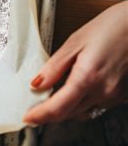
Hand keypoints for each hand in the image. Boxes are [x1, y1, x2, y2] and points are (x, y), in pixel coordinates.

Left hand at [24, 1, 127, 124]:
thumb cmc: (111, 27)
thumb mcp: (75, 41)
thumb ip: (54, 66)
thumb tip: (37, 83)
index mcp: (88, 77)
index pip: (58, 108)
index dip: (40, 116)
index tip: (28, 118)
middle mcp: (103, 91)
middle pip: (69, 114)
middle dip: (49, 113)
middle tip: (33, 107)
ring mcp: (113, 96)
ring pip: (81, 112)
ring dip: (64, 109)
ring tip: (50, 97)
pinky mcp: (119, 95)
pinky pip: (94, 105)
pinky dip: (79, 102)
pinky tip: (73, 90)